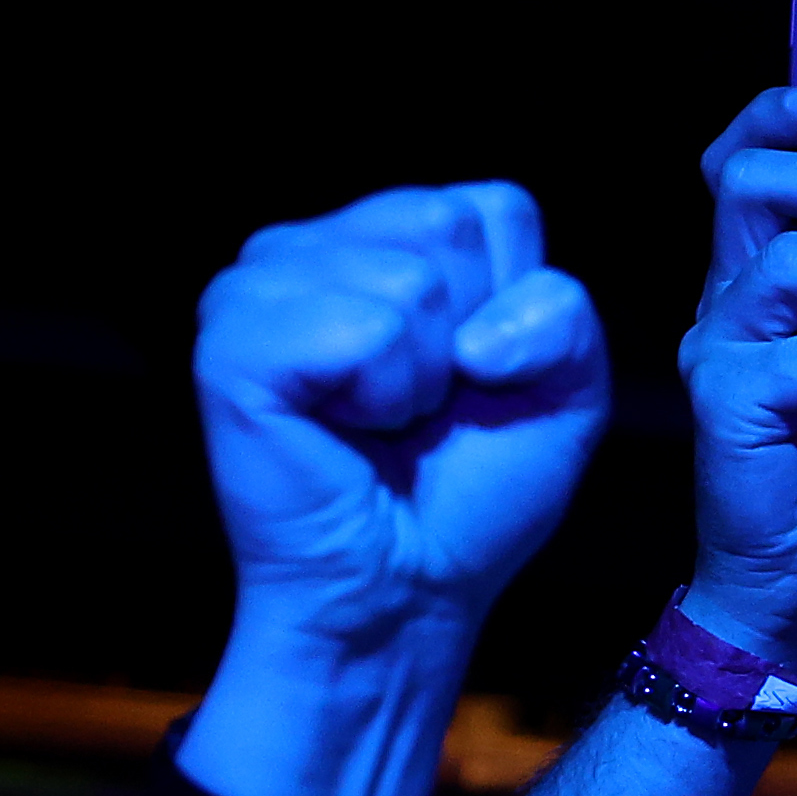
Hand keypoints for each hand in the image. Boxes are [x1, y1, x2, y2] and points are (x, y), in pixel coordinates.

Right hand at [197, 184, 609, 665]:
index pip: (496, 207)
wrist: (409, 588)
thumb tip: (479, 331)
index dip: (518, 308)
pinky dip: (382, 395)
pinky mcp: (232, 337)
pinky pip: (365, 331)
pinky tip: (344, 428)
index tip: (479, 376)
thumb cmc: (472, 494)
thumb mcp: (564, 394)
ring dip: (424, 378)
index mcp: (382, 241)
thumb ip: (564, 316)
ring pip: (411, 278)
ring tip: (381, 422)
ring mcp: (258, 283)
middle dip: (472, 335)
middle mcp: (310, 245)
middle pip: (450, 222)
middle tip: (425, 405)